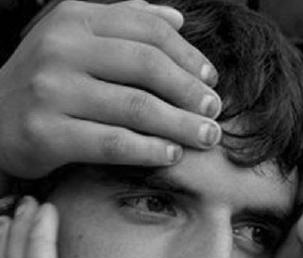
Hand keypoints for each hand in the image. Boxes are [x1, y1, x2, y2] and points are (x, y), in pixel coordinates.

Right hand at [0, 0, 221, 178]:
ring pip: (135, 107)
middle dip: (190, 92)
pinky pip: (112, 143)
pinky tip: (172, 155)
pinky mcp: (46, 132)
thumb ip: (124, 23)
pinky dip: (149, 150)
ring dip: (180, 125)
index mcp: (75, 19)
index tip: (212, 80)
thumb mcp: (78, 40)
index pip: (148, 30)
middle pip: (147, 66)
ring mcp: (51, 90)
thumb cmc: (49, 82)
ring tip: (206, 137)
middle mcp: (62, 48)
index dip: (188, 56)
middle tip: (215, 113)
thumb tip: (177, 17)